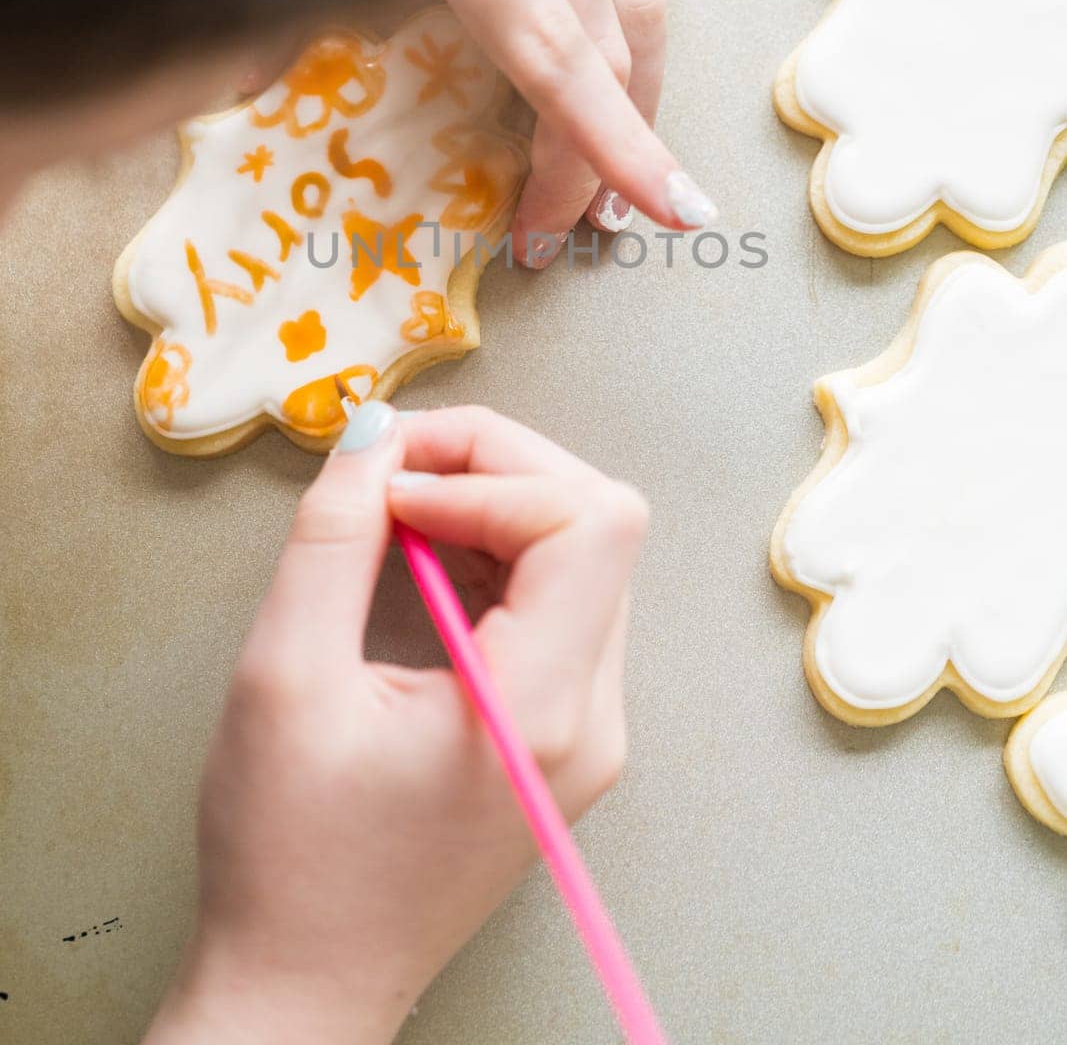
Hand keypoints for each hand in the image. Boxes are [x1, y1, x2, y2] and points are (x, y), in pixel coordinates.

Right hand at [144, 403, 646, 1044]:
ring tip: (397, 514)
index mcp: (539, 708)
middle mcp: (592, 717)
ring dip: (496, 507)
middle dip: (497, 469)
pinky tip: (423, 562)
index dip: (492, 471)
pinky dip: (497, 558)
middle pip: (595, 522)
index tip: (393, 488)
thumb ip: (332, 540)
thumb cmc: (288, 855)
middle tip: (393, 473)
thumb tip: (372, 435)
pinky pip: (558, 605)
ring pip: (583, 555)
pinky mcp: (561, 734)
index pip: (589, 521)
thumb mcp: (283, 678)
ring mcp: (587, 730)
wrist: (308, 985)